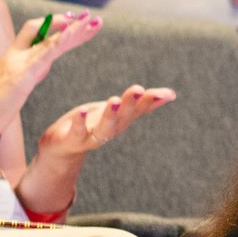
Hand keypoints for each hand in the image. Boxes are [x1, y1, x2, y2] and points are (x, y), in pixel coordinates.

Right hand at [0, 10, 101, 145]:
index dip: (54, 27)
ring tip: (94, 21)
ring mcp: (18, 63)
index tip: (74, 24)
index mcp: (12, 59)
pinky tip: (75, 33)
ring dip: (74, 30)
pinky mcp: (22, 74)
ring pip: (50, 39)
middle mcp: (15, 56)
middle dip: (70, 24)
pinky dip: (61, 41)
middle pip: (44, 31)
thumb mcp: (11, 90)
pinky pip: (45, 53)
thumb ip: (25, 77)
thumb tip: (40, 70)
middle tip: (91, 16)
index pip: (34, 33)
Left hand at [34, 83, 173, 162]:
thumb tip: (172, 94)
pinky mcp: (73, 139)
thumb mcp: (121, 112)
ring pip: (104, 128)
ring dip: (110, 115)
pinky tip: (82, 111)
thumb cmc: (95, 124)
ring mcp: (93, 136)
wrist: (65, 147)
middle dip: (130, 103)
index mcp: (123, 120)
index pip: (140, 109)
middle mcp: (112, 129)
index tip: (166, 93)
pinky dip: (80, 122)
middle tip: (138, 89)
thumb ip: (145, 104)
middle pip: (123, 116)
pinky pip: (77, 131)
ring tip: (114, 99)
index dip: (152, 101)